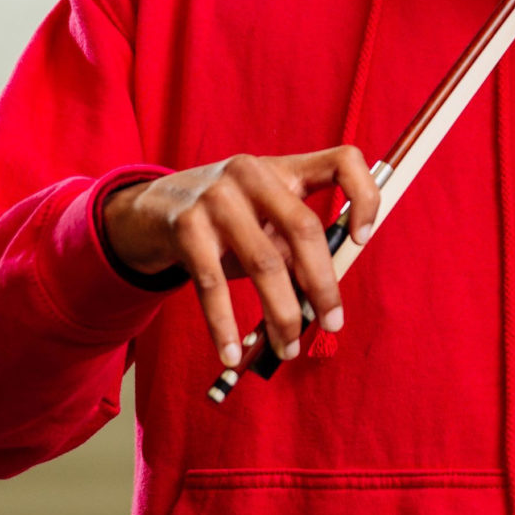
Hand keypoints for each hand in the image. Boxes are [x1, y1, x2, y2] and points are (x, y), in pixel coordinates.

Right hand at [101, 149, 381, 368]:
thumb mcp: (264, 218)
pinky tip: (233, 354)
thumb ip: (295, 248)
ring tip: (288, 347)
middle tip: (333, 323)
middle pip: (303, 228)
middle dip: (323, 284)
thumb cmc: (226, 220)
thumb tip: (322, 300)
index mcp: (284, 168)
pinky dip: (225, 326)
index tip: (361, 240)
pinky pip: (212, 286)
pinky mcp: (186, 228)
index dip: (364, 197)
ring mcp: (216, 198)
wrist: (150, 210)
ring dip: (282, 314)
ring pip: (263, 263)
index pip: (343, 161)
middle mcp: (252, 173)